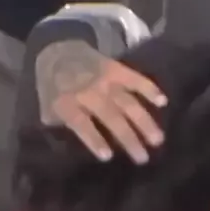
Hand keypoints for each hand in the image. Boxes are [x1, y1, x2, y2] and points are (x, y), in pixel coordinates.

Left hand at [35, 40, 166, 162]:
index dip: (94, 139)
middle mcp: (88, 91)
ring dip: (144, 122)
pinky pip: (135, 79)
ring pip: (127, 102)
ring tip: (158, 140)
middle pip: (111, 116)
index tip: (108, 156)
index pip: (81, 123)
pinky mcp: (117, 69)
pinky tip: (163, 102)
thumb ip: (60, 126)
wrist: (58, 52)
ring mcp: (104, 79)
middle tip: (143, 158)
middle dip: (128, 138)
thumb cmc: (53, 89)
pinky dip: (149, 89)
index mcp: (66, 102)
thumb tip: (73, 149)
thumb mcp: (47, 110)